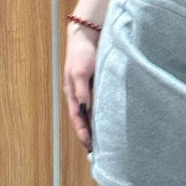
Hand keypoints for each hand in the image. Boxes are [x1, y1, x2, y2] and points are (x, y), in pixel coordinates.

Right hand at [63, 23, 98, 151]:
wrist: (87, 35)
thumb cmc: (81, 53)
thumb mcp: (81, 72)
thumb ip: (82, 90)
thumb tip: (85, 108)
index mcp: (73, 94)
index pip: (78, 119)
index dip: (83, 133)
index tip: (89, 146)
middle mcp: (80, 94)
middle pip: (84, 118)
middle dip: (90, 133)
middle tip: (99, 149)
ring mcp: (88, 89)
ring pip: (92, 112)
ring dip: (97, 124)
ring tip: (107, 139)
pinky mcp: (97, 83)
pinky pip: (100, 102)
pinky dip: (103, 112)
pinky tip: (112, 118)